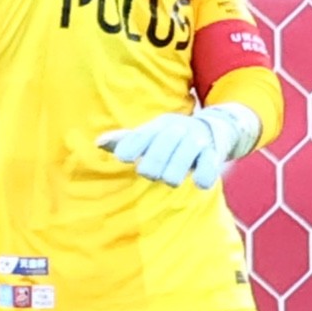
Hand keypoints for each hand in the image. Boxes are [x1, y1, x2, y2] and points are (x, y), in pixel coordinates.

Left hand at [95, 100, 261, 191]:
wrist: (213, 128)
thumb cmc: (171, 137)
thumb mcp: (150, 134)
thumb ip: (125, 140)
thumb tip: (98, 143)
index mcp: (158, 126)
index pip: (142, 135)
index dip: (132, 146)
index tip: (123, 158)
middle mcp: (177, 131)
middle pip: (161, 148)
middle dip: (153, 164)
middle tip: (149, 174)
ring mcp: (195, 142)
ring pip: (183, 159)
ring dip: (174, 173)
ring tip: (171, 180)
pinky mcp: (212, 154)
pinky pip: (208, 167)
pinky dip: (203, 176)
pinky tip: (198, 183)